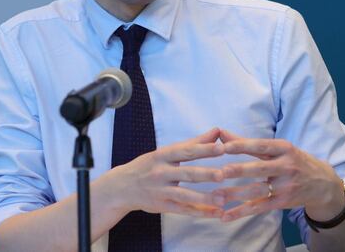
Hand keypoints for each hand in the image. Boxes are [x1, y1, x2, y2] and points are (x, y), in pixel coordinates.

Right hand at [109, 127, 226, 217]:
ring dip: (204, 198)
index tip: (222, 147)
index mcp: (163, 156)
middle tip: (223, 174)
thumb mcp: (166, 152)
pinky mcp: (162, 206)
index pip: (186, 151)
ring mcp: (161, 191)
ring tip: (223, 199)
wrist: (121, 187)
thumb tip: (217, 131)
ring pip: (185, 195)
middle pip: (186, 173)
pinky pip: (183, 210)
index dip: (204, 149)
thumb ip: (193, 143)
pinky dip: (200, 212)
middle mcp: (161, 172)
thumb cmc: (148, 166)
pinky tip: (215, 213)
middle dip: (205, 174)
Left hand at [214, 129, 344, 221]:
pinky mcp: (283, 202)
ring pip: (257, 190)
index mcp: (284, 149)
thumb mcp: (278, 149)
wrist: (323, 184)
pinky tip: (226, 215)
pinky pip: (259, 207)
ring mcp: (285, 186)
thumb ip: (248, 142)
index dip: (242, 146)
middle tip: (219, 172)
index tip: (224, 146)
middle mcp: (286, 167)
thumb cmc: (294, 161)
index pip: (261, 146)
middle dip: (239, 170)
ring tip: (216, 196)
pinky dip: (242, 212)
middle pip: (260, 168)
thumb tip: (221, 133)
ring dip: (236, 194)